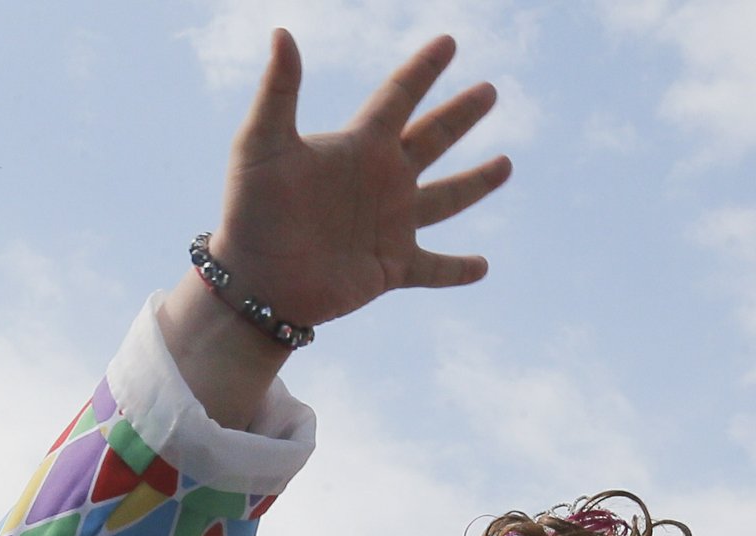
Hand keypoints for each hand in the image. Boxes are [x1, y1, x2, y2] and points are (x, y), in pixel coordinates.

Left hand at [156, 36, 507, 428]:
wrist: (253, 284)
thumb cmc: (249, 212)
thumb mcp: (260, 145)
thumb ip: (278, 91)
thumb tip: (282, 32)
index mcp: (359, 146)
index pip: (399, 96)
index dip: (423, 69)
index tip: (449, 42)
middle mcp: (381, 180)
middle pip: (432, 138)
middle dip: (461, 115)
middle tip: (490, 91)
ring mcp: (390, 224)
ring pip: (446, 198)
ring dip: (476, 183)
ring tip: (506, 165)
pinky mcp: (391, 268)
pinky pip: (434, 268)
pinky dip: (458, 270)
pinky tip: (483, 268)